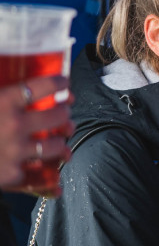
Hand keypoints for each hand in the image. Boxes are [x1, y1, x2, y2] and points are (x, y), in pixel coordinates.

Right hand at [0, 75, 72, 189]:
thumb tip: (4, 68)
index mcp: (3, 102)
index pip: (42, 86)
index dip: (58, 84)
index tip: (64, 84)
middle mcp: (14, 125)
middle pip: (57, 116)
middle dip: (64, 114)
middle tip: (65, 113)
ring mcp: (14, 152)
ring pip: (55, 146)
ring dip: (61, 143)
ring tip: (61, 143)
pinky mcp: (10, 175)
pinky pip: (37, 175)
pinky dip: (46, 176)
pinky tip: (51, 177)